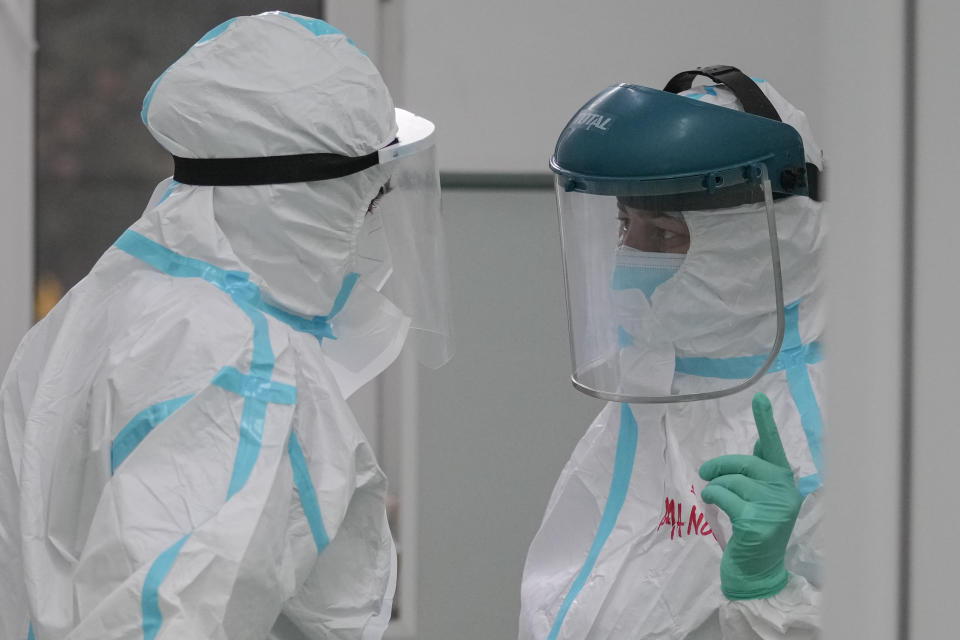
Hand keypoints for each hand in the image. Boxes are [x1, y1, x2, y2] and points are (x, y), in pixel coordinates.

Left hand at [699, 393, 802, 599]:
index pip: (774, 447)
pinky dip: (713, 497)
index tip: (759, 398)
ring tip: (712, 496)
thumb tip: (757, 443)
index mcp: (787, 482)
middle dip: (721, 467)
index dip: (765, 422)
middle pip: (744, 464)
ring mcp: (773, 508)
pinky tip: (712, 505)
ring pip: (732, 481)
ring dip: (714, 487)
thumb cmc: (757, 531)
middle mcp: (785, 492)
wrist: (757, 572)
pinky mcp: (756, 522)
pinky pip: (724, 497)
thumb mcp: (763, 500)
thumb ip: (761, 473)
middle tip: (706, 473)